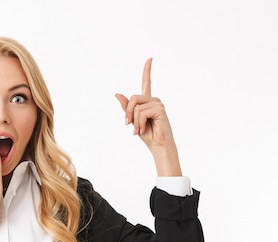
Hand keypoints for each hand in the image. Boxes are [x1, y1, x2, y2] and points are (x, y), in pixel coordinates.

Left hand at [115, 58, 181, 175]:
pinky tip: (143, 129)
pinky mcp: (160, 109)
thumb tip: (118, 94)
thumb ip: (127, 107)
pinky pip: (141, 112)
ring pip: (136, 106)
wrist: (158, 146)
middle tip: (128, 125)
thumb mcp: (133, 120)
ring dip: (134, 120)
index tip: (150, 58)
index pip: (147, 83)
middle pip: (133, 98)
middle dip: (128, 112)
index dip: (147, 70)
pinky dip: (139, 122)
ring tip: (138, 130)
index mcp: (147, 102)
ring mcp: (157, 104)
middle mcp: (153, 100)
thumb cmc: (148, 135)